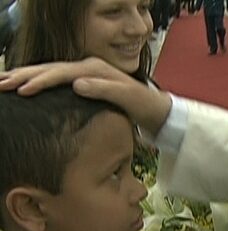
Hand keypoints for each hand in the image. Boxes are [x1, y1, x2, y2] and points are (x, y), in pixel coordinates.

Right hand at [0, 57, 171, 135]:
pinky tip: (27, 86)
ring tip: (5, 81)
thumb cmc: (142, 105)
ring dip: (27, 76)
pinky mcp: (86, 82)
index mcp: (95, 69)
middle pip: (51, 68)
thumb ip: (104, 89)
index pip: (62, 72)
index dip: (40, 80)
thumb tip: (76, 84)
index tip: (21, 89)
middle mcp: (89, 67)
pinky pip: (57, 79)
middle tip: (1, 83)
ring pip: (51, 72)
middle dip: (24, 75)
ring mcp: (87, 74)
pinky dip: (39, 81)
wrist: (155, 109)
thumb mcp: (127, 97)